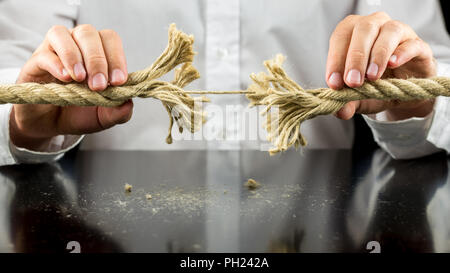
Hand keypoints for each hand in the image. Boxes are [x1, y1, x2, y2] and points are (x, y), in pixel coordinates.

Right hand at [11, 24, 132, 150]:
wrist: (50, 126)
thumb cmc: (79, 114)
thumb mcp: (104, 117)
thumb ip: (119, 112)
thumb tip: (129, 103)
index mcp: (98, 53)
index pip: (110, 40)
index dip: (117, 57)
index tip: (118, 81)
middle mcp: (76, 45)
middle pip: (88, 33)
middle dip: (97, 59)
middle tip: (98, 85)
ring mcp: (54, 51)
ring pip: (63, 34)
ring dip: (75, 56)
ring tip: (80, 79)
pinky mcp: (35, 62)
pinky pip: (45, 54)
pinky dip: (57, 64)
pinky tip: (65, 79)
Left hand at [326, 12, 436, 120]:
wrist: (401, 92)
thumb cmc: (373, 85)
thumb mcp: (357, 96)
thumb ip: (347, 101)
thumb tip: (339, 112)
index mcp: (352, 32)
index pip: (340, 38)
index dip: (335, 60)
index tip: (334, 83)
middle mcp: (374, 25)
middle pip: (364, 30)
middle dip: (355, 57)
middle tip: (352, 81)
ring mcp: (399, 32)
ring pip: (389, 32)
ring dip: (378, 55)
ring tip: (372, 77)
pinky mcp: (418, 45)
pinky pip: (412, 44)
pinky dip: (402, 53)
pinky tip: (393, 64)